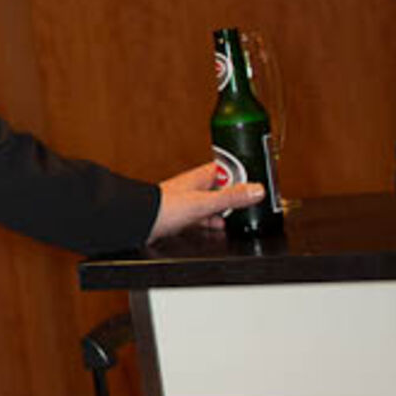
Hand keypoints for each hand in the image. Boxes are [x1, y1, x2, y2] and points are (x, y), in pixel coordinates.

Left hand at [148, 161, 264, 241]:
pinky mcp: (178, 217)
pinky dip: (211, 222)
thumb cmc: (163, 208)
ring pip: (211, 204)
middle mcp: (192, 187)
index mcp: (199, 178)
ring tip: (241, 215)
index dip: (242, 171)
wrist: (137, 223)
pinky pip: (200, 218)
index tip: (258, 175)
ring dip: (224, 210)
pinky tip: (218, 227)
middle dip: (236, 194)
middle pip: (221, 187)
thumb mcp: (204, 203)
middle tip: (253, 199)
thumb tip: (257, 190)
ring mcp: (185, 202)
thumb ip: (231, 198)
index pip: (226, 169)